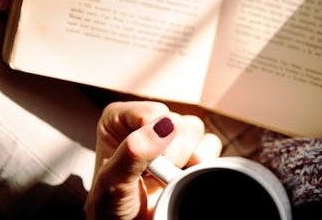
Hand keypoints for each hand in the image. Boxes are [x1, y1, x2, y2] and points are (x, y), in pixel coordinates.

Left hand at [84, 101, 221, 218]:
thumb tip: (165, 125)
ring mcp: (169, 137)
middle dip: (169, 154)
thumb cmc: (111, 209)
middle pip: (176, 121)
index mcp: (118, 120)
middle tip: (152, 176)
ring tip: (167, 177)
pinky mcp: (190, 151)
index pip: (151, 113)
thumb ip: (133, 153)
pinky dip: (202, 164)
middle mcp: (145, 123)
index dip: (153, 140)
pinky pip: (210, 144)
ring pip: (194, 129)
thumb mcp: (112, 183)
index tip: (142, 166)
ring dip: (186, 159)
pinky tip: (183, 177)